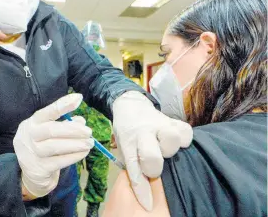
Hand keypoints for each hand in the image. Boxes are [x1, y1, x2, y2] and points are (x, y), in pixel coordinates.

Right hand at [13, 94, 93, 197]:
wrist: (30, 174)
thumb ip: (65, 124)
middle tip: (89, 132)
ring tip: (90, 143)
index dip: (63, 104)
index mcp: (32, 123)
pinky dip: (74, 156)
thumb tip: (81, 121)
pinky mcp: (38, 169)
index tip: (78, 98)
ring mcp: (31, 153)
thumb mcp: (50, 132)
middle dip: (73, 130)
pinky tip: (84, 152)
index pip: (47, 112)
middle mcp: (28, 136)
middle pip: (51, 130)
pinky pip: (59, 161)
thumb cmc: (43, 146)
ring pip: (55, 146)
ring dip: (76, 144)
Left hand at [113, 91, 192, 210]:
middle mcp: (144, 133)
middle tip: (154, 164)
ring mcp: (159, 124)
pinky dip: (185, 139)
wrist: (130, 106)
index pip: (134, 167)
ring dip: (171, 149)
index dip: (141, 188)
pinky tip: (179, 143)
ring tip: (167, 150)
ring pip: (172, 138)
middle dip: (155, 165)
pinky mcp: (172, 120)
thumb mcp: (125, 148)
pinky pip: (185, 130)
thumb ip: (135, 166)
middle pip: (152, 155)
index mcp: (128, 142)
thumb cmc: (128, 133)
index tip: (148, 203)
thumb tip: (147, 195)